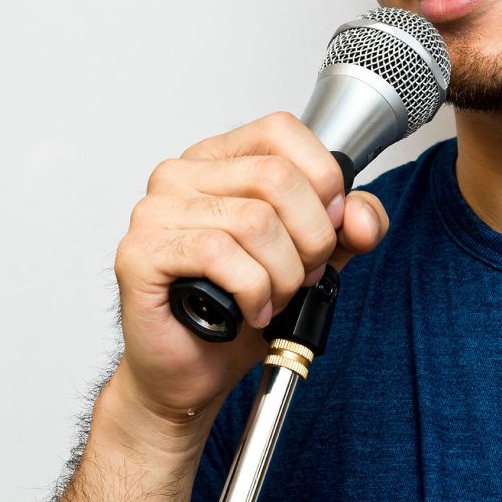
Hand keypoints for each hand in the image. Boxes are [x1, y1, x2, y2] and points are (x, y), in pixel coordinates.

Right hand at [111, 112, 389, 432]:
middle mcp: (180, 176)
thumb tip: (361, 217)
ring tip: (273, 297)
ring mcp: (154, 212)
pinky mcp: (141, 252)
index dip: (322, 180)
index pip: (281, 131)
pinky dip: (252, 290)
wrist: (190, 370)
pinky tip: (250, 309)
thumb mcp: (309, 259)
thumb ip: (346, 228)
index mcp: (217, 161)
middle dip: (310, 238)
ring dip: (282, 274)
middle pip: (276, 177)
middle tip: (301, 274)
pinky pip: (219, 254)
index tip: (327, 226)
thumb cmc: (237, 311)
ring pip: (254, 220)